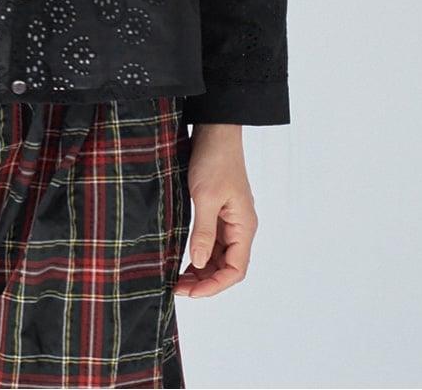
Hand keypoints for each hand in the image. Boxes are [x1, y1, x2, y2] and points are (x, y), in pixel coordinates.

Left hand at [175, 123, 257, 297]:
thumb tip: (199, 264)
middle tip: (177, 287)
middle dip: (204, 281)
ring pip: (218, 255)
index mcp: (244, 226)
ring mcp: (229, 219)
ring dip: (201, 269)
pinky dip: (199, 251)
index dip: (214, 285)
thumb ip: (203, 232)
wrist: (215, 130)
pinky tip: (183, 256)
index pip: (235, 270)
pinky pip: (212, 240)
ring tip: (177, 277)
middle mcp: (240, 226)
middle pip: (227, 266)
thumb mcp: (205, 197)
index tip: (190, 291)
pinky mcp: (218, 210)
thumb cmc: (214, 160)